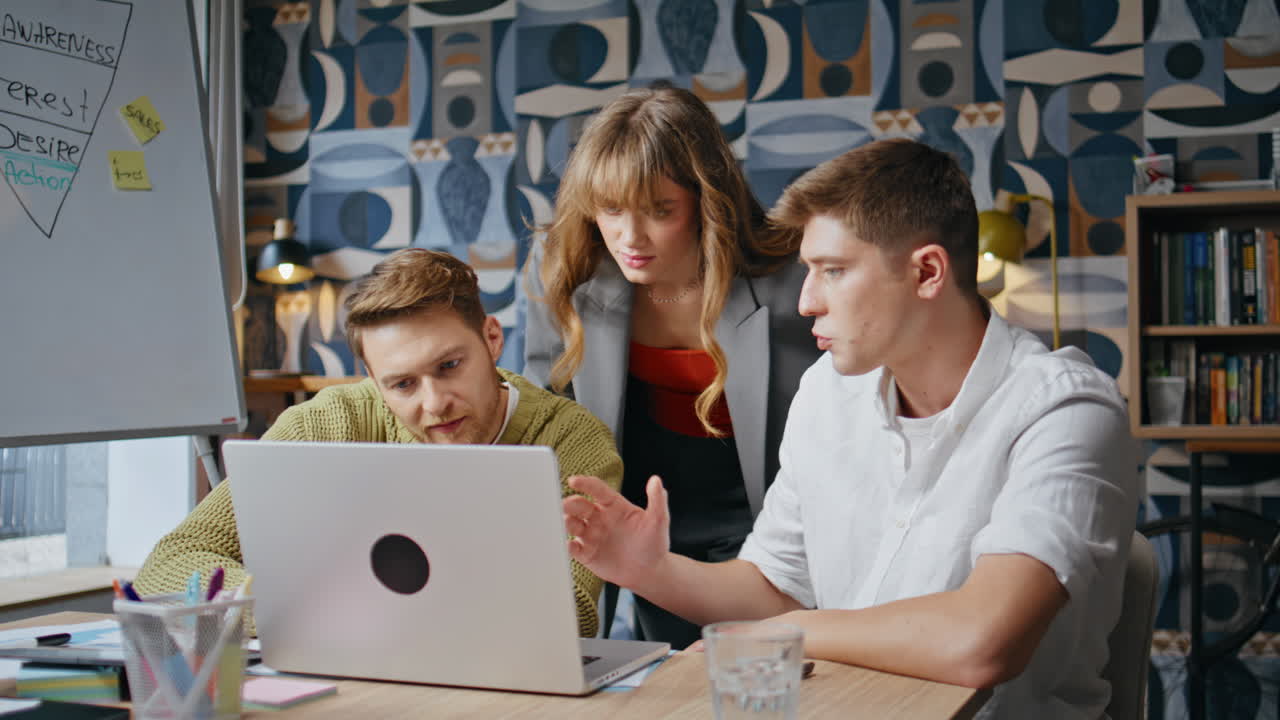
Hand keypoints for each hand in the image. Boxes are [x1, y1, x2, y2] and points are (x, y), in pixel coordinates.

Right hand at [563, 474, 669, 589]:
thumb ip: (657, 500)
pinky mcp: (587, 554)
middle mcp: (599, 518)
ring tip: (568, 523)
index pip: (596, 490)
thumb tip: (656, 480)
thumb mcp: (658, 521)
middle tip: (566, 505)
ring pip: (573, 524)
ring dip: (567, 522)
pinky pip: (574, 548)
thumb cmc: (654, 544)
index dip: (585, 484)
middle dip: (570, 503)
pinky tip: (571, 544)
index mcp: (614, 505)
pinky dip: (568, 546)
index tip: (573, 481)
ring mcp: (592, 535)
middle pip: (579, 506)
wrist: (649, 572)